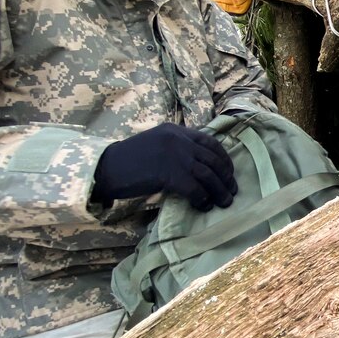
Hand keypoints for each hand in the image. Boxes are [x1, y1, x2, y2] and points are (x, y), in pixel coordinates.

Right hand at [92, 123, 236, 210]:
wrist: (107, 168)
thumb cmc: (130, 160)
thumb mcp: (157, 144)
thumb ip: (177, 148)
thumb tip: (201, 166)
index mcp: (176, 131)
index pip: (210, 142)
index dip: (224, 158)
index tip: (229, 173)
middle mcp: (179, 140)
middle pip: (213, 159)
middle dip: (226, 177)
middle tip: (232, 191)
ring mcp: (174, 156)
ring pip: (208, 175)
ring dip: (219, 190)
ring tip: (224, 202)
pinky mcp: (168, 174)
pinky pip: (194, 188)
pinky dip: (203, 199)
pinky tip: (204, 206)